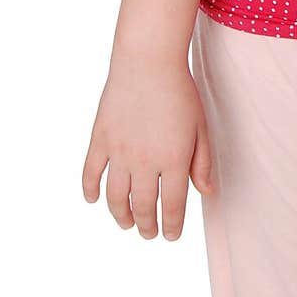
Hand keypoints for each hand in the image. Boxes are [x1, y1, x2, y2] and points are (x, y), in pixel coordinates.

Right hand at [82, 59, 213, 239]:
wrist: (148, 61)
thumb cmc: (179, 91)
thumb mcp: (200, 127)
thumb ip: (202, 162)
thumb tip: (206, 193)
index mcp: (173, 160)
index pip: (172, 206)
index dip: (171, 225)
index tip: (170, 235)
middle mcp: (144, 161)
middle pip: (143, 207)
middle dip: (147, 225)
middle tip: (149, 232)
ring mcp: (119, 151)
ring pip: (116, 197)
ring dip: (121, 215)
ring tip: (126, 222)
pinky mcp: (100, 138)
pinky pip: (90, 173)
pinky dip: (90, 190)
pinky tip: (94, 199)